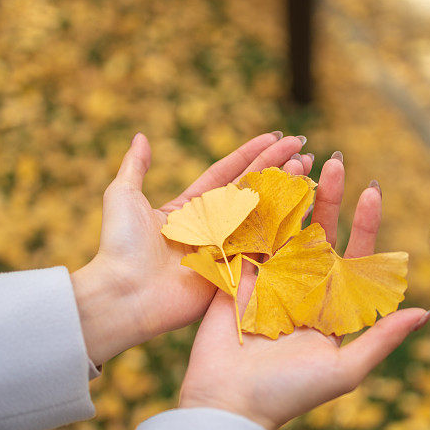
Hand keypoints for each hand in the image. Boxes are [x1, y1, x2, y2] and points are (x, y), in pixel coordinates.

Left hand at [71, 132, 310, 365]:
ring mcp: (225, 250)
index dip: (251, 154)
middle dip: (277, 167)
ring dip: (286, 189)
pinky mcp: (234, 273)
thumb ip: (135, 167)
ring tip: (308, 166)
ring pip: (263, 214)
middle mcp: (211, 228)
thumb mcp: (123, 197)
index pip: (226, 173)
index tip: (275, 136)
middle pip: (250, 190)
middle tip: (304, 146)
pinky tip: (306, 204)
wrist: (124, 293)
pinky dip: (286, 226)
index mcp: (188, 209)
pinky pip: (264, 246)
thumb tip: (141, 137)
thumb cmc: (121, 246)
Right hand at [179, 153, 429, 429]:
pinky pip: (248, 238)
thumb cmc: (289, 394)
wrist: (228, 405)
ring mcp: (268, 280)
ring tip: (300, 161)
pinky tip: (264, 183)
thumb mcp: (344, 370)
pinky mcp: (236, 278)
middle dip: (329, 198)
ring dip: (292, 196)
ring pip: (284, 228)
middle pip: (320, 233)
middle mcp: (302, 287)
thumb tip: (426, 311)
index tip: (373, 191)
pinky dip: (256, 210)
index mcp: (331, 305)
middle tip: (335, 163)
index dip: (364, 224)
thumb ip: (381, 339)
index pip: (354, 257)